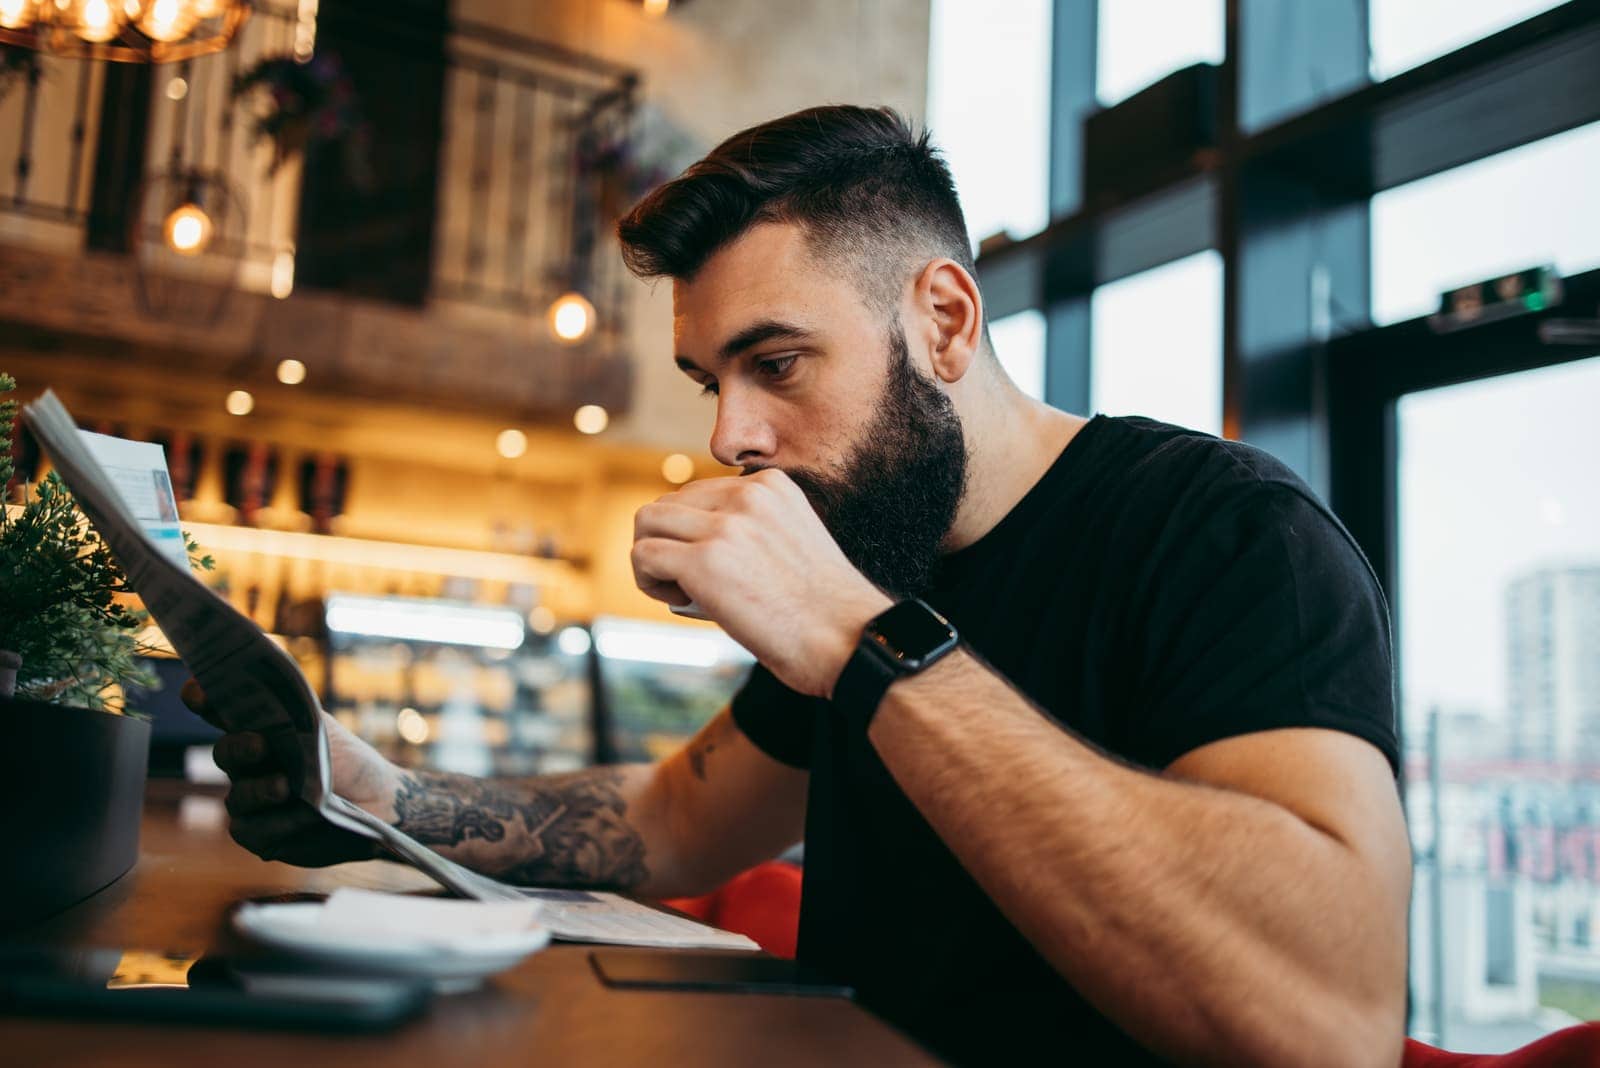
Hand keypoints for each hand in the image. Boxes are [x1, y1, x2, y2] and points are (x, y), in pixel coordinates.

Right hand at [181, 680, 403, 866]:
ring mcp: (250, 801)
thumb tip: (264, 671)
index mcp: (258, 731)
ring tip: (285, 787)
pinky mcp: (258, 835)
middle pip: (224, 752)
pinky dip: (277, 823)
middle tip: (260, 746)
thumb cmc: (346, 759)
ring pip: (237, 796)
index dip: (203, 699)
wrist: (376, 802)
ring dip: (260, 790)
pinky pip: (250, 829)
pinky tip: (303, 818)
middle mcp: (248, 765)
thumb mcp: (321, 726)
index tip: (200, 693)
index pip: (220, 711)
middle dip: (238, 747)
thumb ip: (290, 704)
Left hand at [631, 469, 891, 697]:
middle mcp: (747, 495)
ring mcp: (725, 526)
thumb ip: (749, 531)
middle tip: (685, 582)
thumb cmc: (823, 611)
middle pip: (668, 503)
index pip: (699, 493)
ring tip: (675, 589)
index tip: (709, 568)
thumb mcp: (790, 544)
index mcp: (771, 485)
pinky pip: (644, 555)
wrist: (849, 640)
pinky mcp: (704, 561)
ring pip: (646, 522)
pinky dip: (649, 581)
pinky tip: (676, 600)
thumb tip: (686, 546)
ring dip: (651, 557)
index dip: (692, 532)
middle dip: (666, 542)